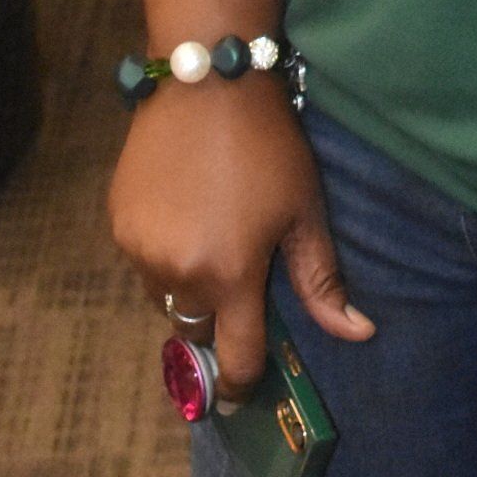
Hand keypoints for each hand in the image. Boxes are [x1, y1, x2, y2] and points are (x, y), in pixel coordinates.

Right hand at [109, 75, 374, 398]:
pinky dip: (161, 254)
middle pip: (195, 329)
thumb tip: (359, 333)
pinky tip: (184, 213)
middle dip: (216, 319)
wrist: (206, 83)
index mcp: (230, 276)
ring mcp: (140, 250)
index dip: (242, 383)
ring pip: (164, 297)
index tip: (242, 393)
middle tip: (236, 280)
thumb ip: (322, 280)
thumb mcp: (304, 211)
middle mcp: (178, 273)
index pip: (235, 358)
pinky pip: (141, 262)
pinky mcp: (117, 224)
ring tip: (212, 235)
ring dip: (186, 286)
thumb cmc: (268, 146)